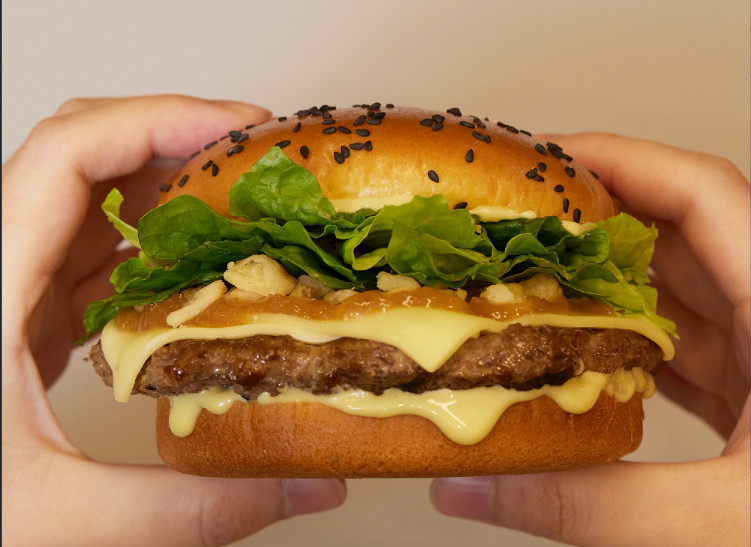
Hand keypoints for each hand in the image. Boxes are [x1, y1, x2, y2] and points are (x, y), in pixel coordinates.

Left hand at [2, 95, 345, 545]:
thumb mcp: (62, 519)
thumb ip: (193, 507)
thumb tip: (309, 488)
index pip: (67, 155)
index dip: (156, 120)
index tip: (237, 128)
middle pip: (84, 154)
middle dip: (177, 139)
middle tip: (256, 158)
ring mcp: (11, 285)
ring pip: (90, 197)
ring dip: (169, 187)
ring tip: (241, 204)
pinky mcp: (27, 311)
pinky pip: (94, 246)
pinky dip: (153, 239)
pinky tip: (197, 266)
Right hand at [430, 133, 750, 545]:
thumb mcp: (718, 522)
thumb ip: (592, 504)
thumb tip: (475, 487)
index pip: (704, 195)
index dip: (622, 160)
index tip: (547, 157)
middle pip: (681, 231)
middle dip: (597, 216)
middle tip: (520, 216)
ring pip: (679, 286)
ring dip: (606, 279)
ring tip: (535, 275)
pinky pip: (683, 337)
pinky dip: (627, 333)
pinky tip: (582, 349)